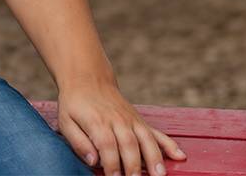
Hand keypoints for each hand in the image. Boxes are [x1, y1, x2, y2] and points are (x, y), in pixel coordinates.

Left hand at [57, 77, 186, 175]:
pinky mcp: (139, 120)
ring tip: (159, 175)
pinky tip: (180, 155)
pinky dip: (169, 144)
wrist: (87, 78)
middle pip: (129, 145)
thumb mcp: (65, 121)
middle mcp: (117, 121)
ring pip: (146, 139)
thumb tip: (93, 161)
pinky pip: (157, 132)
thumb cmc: (75, 103)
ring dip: (154, 158)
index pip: (107, 146)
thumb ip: (78, 142)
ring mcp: (131, 120)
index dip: (112, 164)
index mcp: (97, 122)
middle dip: (134, 166)